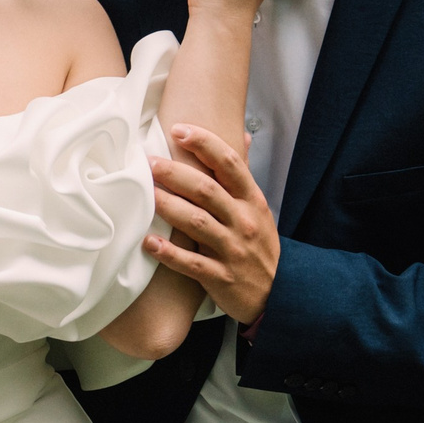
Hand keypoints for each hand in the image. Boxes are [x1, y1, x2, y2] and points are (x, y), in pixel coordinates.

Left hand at [147, 125, 278, 323]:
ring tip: (145, 194)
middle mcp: (244, 222)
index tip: (179, 129)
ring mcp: (233, 250)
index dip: (205, 143)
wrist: (278, 293)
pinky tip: (148, 242)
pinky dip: (169, 253)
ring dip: (168, 206)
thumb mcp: (259, 208)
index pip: (230, 164)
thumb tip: (243, 135)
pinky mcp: (221, 277)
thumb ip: (243, 176)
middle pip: (207, 190)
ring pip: (197, 223)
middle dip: (176, 173)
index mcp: (252, 201)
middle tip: (149, 162)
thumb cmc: (258, 245)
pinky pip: (192, 263)